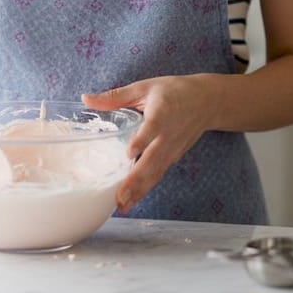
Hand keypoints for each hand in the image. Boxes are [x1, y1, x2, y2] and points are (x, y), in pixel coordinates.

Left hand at [82, 74, 218, 214]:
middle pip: (153, 159)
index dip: (141, 141)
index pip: (151, 129)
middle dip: (136, 179)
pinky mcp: (174, 157)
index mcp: (161, 113)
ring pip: (156, 172)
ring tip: (122, 206)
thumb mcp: (144, 87)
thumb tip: (85, 99)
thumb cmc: (174, 91)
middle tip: (120, 196)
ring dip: (140, 190)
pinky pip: (159, 174)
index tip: (129, 154)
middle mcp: (168, 134)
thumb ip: (115, 96)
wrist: (207, 102)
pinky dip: (146, 188)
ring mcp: (173, 148)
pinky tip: (131, 200)